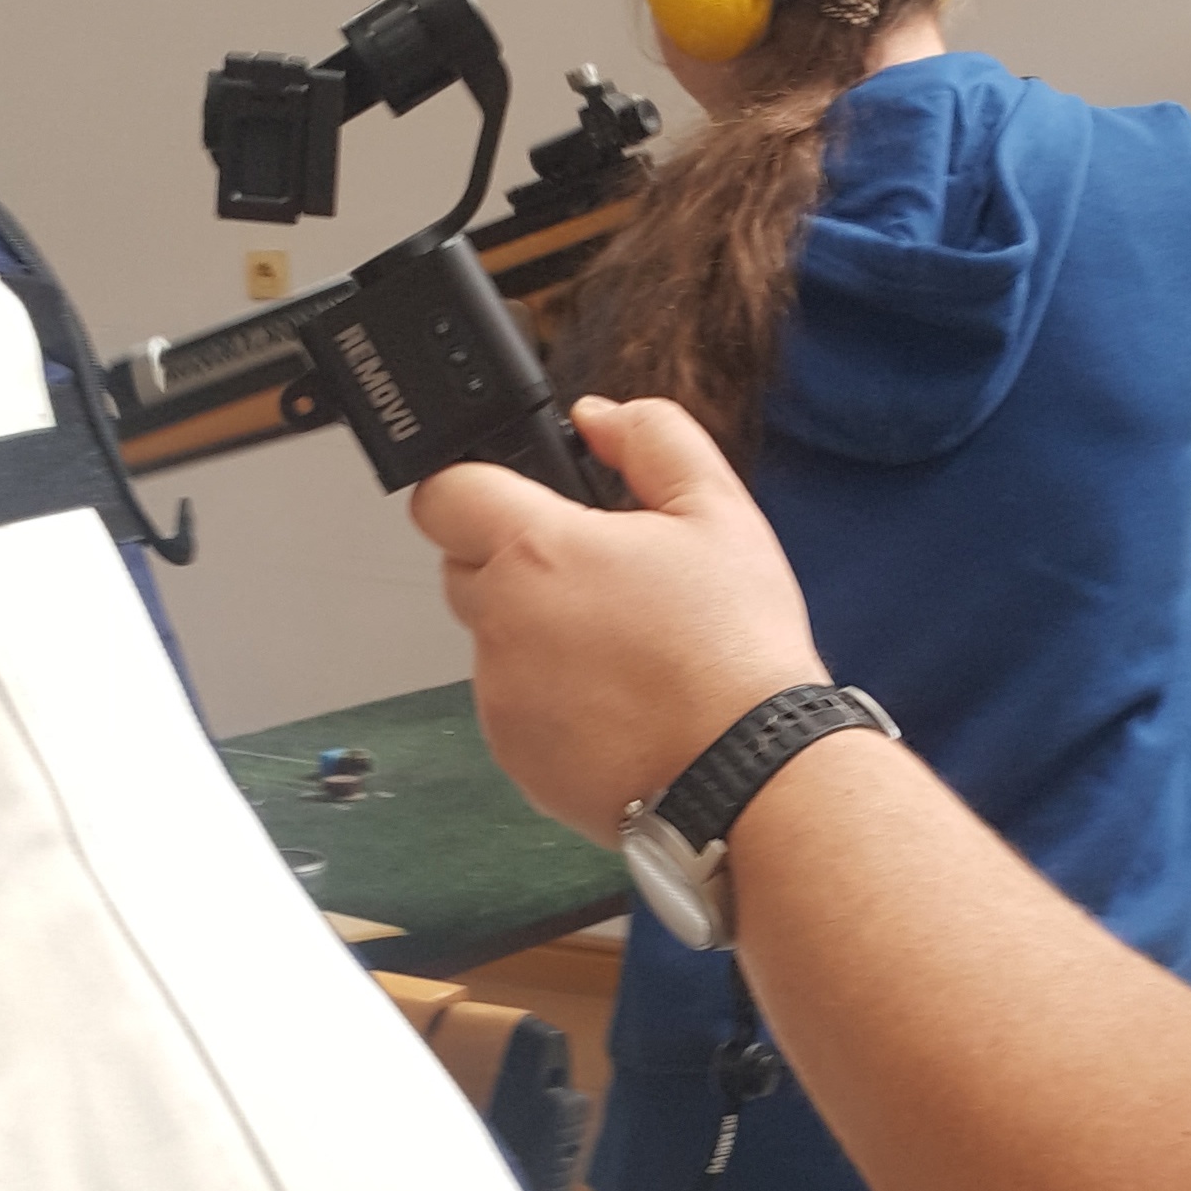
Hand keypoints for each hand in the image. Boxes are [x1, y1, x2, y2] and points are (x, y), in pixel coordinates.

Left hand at [412, 396, 828, 836]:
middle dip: (515, 564)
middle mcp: (501, 623)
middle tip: (599, 580)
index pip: (442, 492)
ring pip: (493, 643)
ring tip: (625, 653)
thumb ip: (651, 437)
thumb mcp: (719, 511)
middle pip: (463, 567)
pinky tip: (621, 704)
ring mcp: (501, 698)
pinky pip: (514, 709)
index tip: (515, 500)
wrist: (748, 775)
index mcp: (537, 551)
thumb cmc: (735, 652)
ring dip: (537, 637)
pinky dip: (553, 702)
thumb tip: (597, 416)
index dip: (476, 486)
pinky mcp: (515, 757)